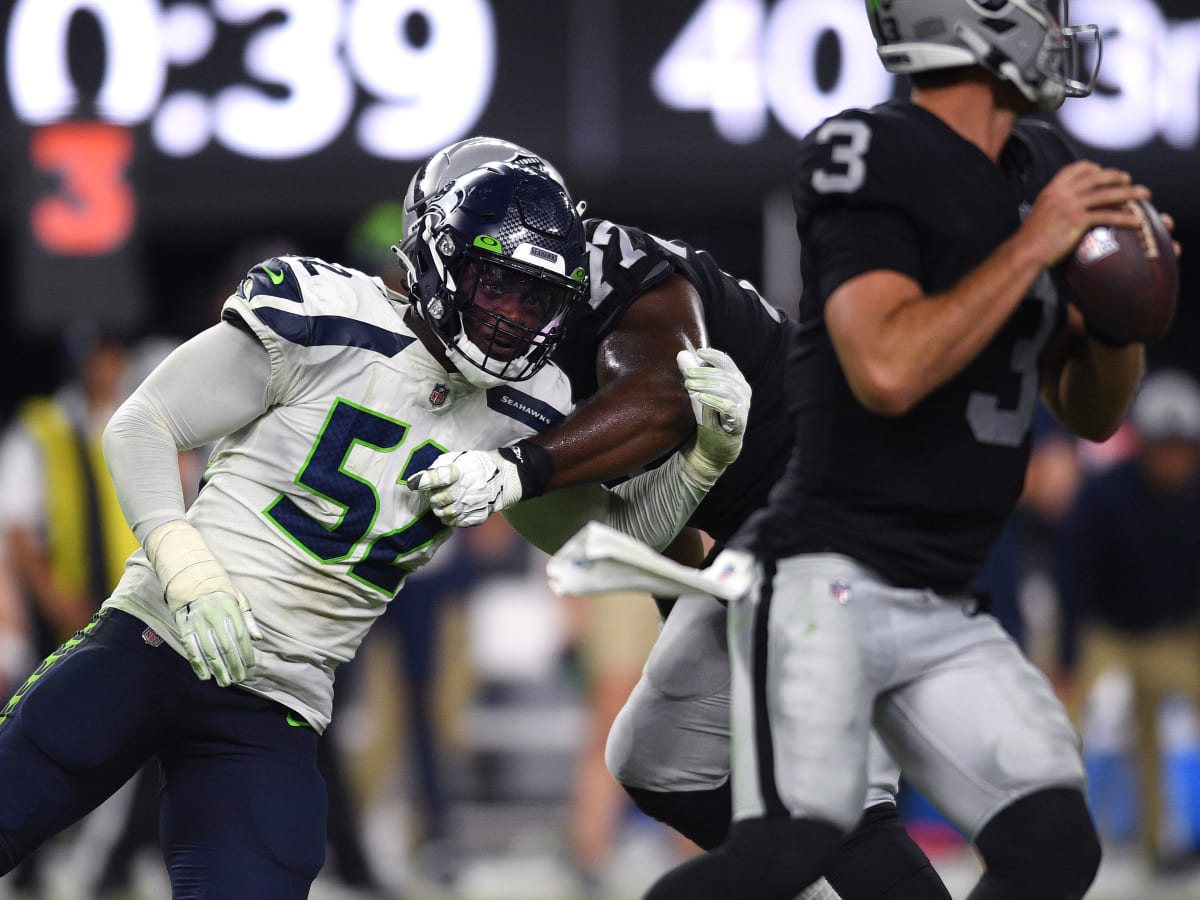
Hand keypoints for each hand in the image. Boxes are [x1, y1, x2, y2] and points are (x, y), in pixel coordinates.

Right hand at [145, 520, 262, 686]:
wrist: (189, 574)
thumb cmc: (219, 588)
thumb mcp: (238, 597)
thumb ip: (248, 619)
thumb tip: (259, 639)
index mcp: (230, 608)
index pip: (240, 636)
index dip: (246, 653)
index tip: (251, 666)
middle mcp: (214, 616)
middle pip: (226, 647)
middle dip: (234, 666)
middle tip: (239, 679)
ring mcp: (198, 621)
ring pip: (209, 650)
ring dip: (218, 669)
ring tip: (225, 682)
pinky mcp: (183, 625)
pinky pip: (191, 648)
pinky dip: (197, 664)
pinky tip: (204, 676)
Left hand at [408, 449, 522, 526]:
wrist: (503, 477)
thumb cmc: (473, 465)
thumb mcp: (457, 459)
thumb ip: (437, 469)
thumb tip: (415, 482)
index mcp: (460, 470)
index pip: (436, 478)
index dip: (423, 482)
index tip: (414, 485)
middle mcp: (467, 488)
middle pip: (437, 501)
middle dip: (434, 498)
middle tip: (438, 494)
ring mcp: (473, 504)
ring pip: (444, 515)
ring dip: (440, 510)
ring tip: (445, 503)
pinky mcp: (478, 516)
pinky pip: (455, 523)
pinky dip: (451, 518)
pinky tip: (455, 510)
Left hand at [677, 347, 751, 481]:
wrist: (715, 445)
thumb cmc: (708, 415)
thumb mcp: (698, 392)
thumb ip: (692, 374)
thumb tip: (681, 355)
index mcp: (736, 380)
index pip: (726, 362)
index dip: (713, 355)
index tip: (698, 352)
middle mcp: (743, 390)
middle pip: (724, 375)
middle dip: (703, 373)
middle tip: (686, 374)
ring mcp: (743, 405)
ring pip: (725, 389)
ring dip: (705, 385)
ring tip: (688, 385)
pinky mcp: (739, 420)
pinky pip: (728, 407)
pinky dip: (713, 401)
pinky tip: (700, 397)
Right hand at [1024, 161, 1149, 266]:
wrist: (1025, 251)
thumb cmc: (1031, 238)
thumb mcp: (1040, 212)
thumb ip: (1054, 204)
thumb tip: (1068, 206)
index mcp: (1053, 189)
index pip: (1075, 169)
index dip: (1092, 168)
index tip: (1102, 171)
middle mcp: (1063, 193)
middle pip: (1096, 177)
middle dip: (1116, 176)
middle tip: (1129, 180)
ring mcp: (1071, 206)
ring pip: (1106, 194)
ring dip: (1130, 193)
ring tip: (1145, 195)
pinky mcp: (1077, 221)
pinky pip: (1107, 215)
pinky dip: (1124, 217)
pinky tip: (1136, 221)